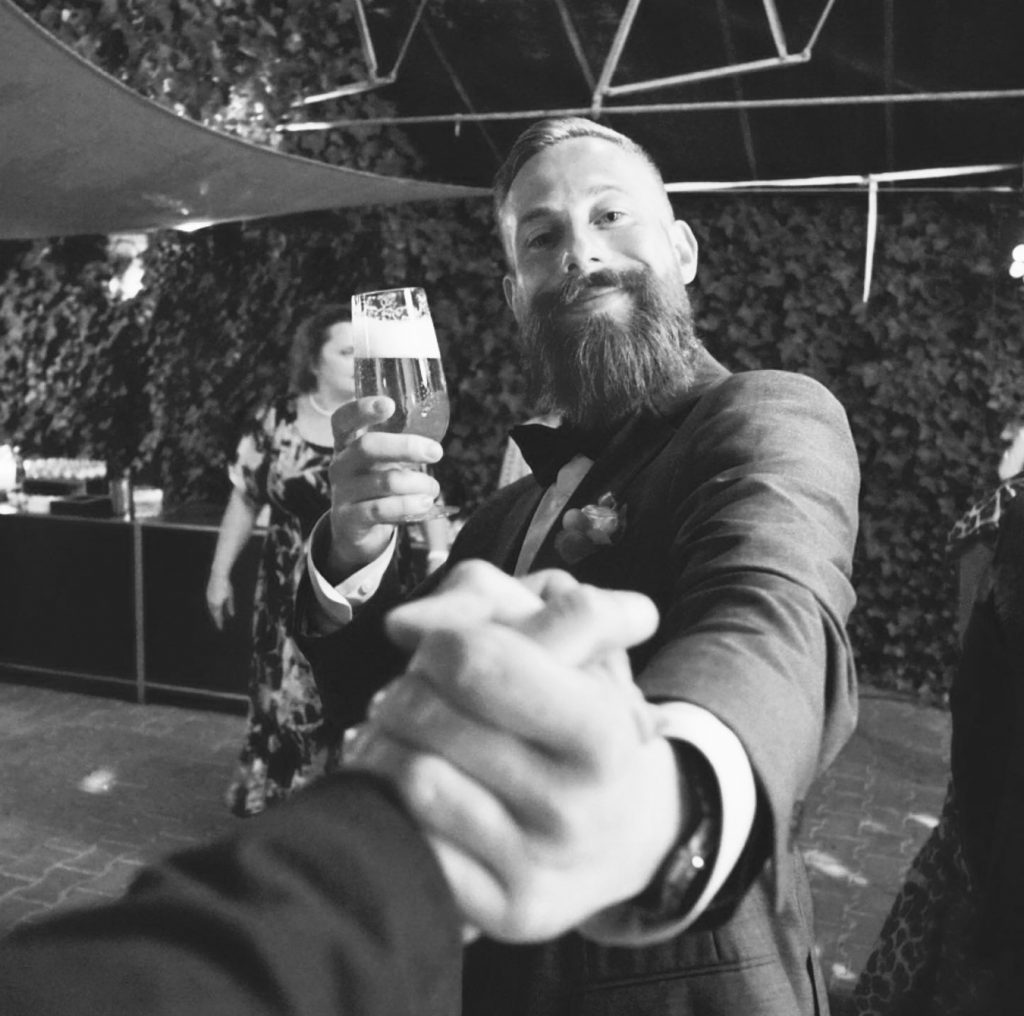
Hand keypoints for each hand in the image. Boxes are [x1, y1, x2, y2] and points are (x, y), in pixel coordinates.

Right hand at [205, 572, 233, 629]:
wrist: (218, 575)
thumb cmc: (226, 585)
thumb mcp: (230, 596)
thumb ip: (230, 606)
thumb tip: (231, 615)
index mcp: (217, 604)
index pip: (217, 616)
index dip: (219, 622)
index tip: (220, 628)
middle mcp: (211, 602)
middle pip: (213, 613)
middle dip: (216, 619)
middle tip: (219, 624)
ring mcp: (208, 598)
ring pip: (211, 608)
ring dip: (214, 613)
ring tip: (217, 617)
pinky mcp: (207, 594)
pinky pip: (209, 603)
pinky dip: (212, 607)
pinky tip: (215, 608)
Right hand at [326, 397, 442, 579]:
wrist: (353, 529)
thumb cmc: (374, 484)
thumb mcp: (379, 462)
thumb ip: (397, 448)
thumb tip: (433, 445)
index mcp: (346, 443)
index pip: (344, 419)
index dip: (362, 409)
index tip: (390, 404)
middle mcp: (340, 464)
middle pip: (368, 447)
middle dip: (406, 447)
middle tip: (436, 452)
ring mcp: (342, 492)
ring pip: (384, 481)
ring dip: (418, 483)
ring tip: (433, 488)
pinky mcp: (350, 518)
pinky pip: (382, 510)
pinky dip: (408, 506)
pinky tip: (424, 504)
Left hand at [344, 561, 679, 942]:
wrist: (624, 832)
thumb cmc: (579, 713)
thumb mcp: (564, 638)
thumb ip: (487, 600)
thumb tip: (401, 625)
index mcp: (601, 731)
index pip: (471, 658)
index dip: (444, 642)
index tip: (451, 651)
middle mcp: (576, 809)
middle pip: (423, 710)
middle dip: (410, 687)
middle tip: (425, 693)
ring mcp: (539, 868)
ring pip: (408, 774)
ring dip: (388, 739)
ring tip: (410, 735)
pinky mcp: (505, 915)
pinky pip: (410, 838)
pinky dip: (393, 799)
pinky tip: (409, 789)